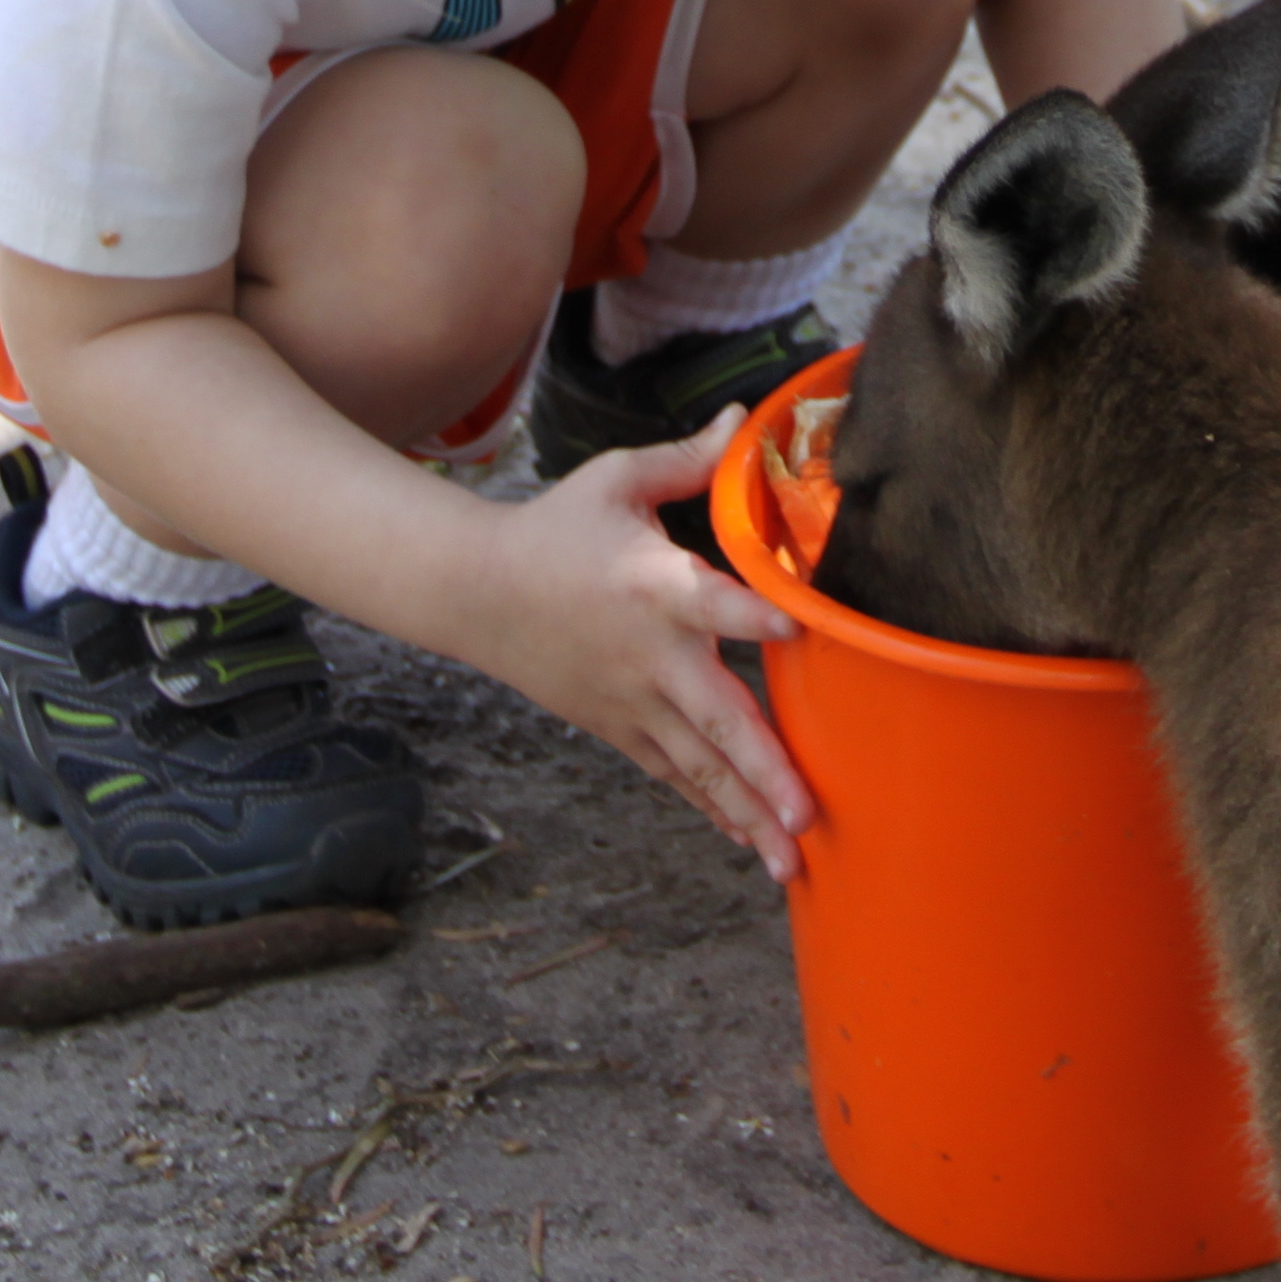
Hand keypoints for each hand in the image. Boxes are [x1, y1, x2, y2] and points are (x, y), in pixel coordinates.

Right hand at [469, 410, 815, 879]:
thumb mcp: (615, 480)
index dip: (753, 613)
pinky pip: (672, 774)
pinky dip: (709, 808)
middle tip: (806, 815)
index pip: (709, 600)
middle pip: (714, 717)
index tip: (798, 625)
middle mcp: (649, 654)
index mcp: (653, 585)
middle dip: (763, 770)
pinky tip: (748, 841)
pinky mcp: (617, 727)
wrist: (473, 591)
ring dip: (745, 813)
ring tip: (792, 862)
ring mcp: (631, 701)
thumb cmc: (554, 528)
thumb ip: (687, 461)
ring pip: (697, 766)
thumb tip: (746, 419)